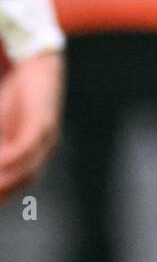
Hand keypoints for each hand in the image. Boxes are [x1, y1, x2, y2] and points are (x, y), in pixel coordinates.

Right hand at [0, 49, 63, 200]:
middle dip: (3, 192)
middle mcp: (44, 152)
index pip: (17, 185)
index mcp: (34, 155)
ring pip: (25, 169)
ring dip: (5, 181)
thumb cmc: (17, 98)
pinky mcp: (44, 123)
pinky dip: (11, 158)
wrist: (38, 66)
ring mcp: (47, 139)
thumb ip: (0, 146)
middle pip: (22, 181)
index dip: (3, 195)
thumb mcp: (2, 127)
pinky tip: (0, 163)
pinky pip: (27, 146)